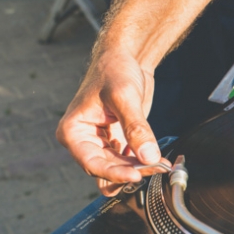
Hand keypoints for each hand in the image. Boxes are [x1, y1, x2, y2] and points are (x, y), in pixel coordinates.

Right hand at [56, 46, 169, 195]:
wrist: (125, 58)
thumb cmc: (114, 70)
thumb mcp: (124, 97)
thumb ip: (136, 128)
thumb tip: (148, 157)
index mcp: (73, 131)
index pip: (91, 163)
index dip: (114, 173)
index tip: (136, 175)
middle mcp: (83, 141)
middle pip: (106, 169)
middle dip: (131, 171)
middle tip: (156, 167)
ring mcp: (101, 143)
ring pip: (118, 169)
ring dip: (138, 170)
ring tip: (161, 165)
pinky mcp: (117, 142)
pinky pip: (128, 162)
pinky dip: (142, 164)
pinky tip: (159, 161)